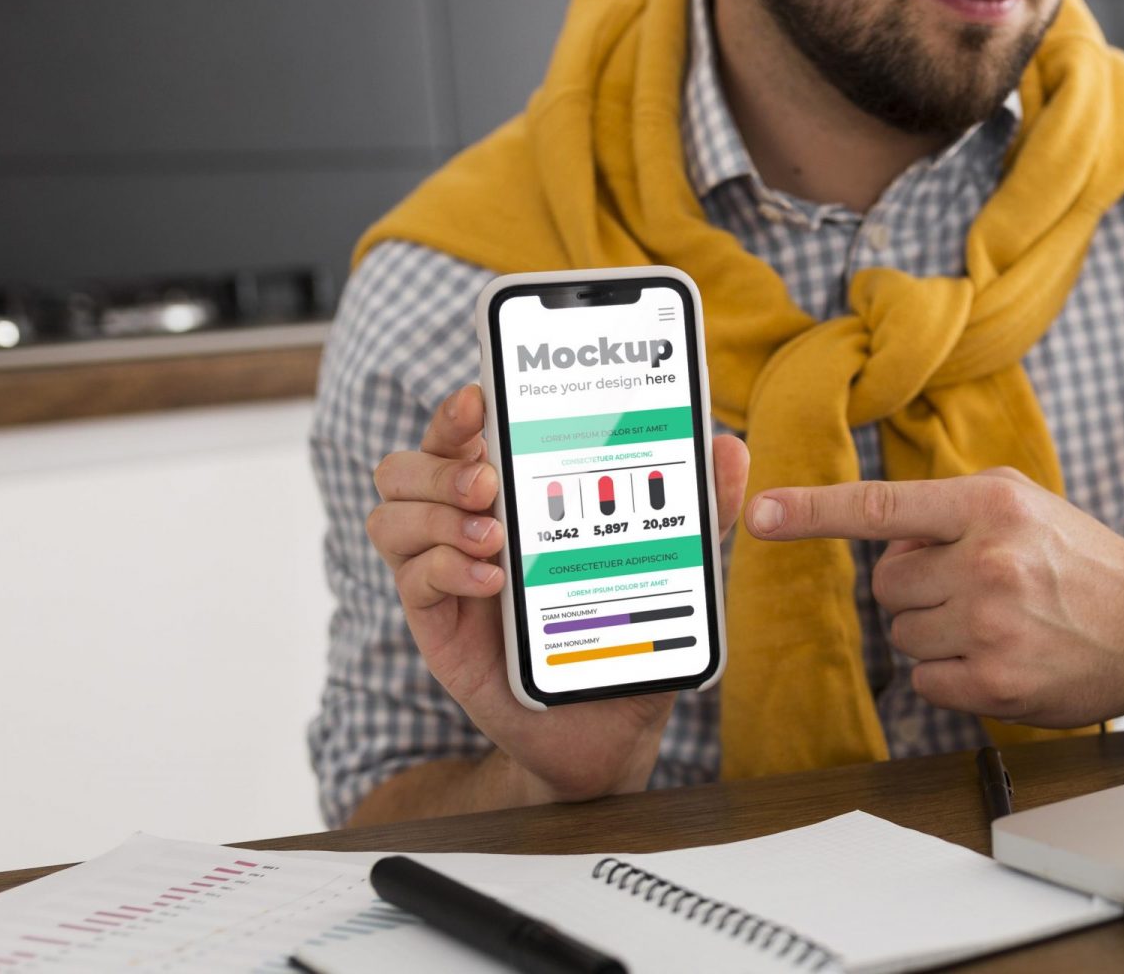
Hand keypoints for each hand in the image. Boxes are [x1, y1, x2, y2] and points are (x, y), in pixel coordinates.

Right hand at [367, 384, 748, 802]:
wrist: (609, 727)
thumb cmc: (629, 633)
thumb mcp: (671, 569)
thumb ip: (701, 512)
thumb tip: (731, 449)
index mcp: (515, 494)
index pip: (465, 432)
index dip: (460, 410)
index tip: (480, 397)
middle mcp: (469, 522)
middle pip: (409, 464)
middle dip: (441, 460)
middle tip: (489, 480)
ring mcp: (447, 570)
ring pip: (392, 514)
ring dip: (437, 513)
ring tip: (495, 534)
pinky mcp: (438, 621)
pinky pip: (411, 578)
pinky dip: (445, 568)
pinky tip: (494, 579)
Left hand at [745, 468, 1123, 727]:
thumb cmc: (1078, 560)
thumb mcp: (1021, 504)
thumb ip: (948, 508)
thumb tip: (880, 533)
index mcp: (989, 505)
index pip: (881, 506)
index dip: (812, 511)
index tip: (760, 514)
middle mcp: (988, 561)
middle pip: (887, 582)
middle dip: (918, 587)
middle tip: (975, 587)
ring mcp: (991, 626)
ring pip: (903, 634)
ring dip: (935, 632)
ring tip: (995, 621)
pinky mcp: (995, 684)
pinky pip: (925, 680)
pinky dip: (952, 674)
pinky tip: (999, 656)